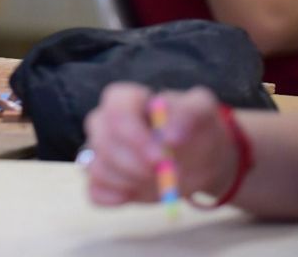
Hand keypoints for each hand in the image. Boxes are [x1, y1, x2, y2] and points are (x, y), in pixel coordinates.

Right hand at [83, 83, 236, 206]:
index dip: (132, 132)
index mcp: (126, 100)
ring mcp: (101, 152)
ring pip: (96, 167)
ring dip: (129, 181)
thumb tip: (170, 136)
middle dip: (132, 163)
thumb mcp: (202, 111)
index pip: (115, 107)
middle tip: (163, 175)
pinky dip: (115, 198)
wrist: (201, 158)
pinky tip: (136, 194)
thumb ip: (189, 113)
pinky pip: (95, 191)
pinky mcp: (103, 179)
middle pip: (101, 139)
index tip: (159, 157)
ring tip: (158, 181)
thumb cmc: (197, 129)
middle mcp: (106, 122)